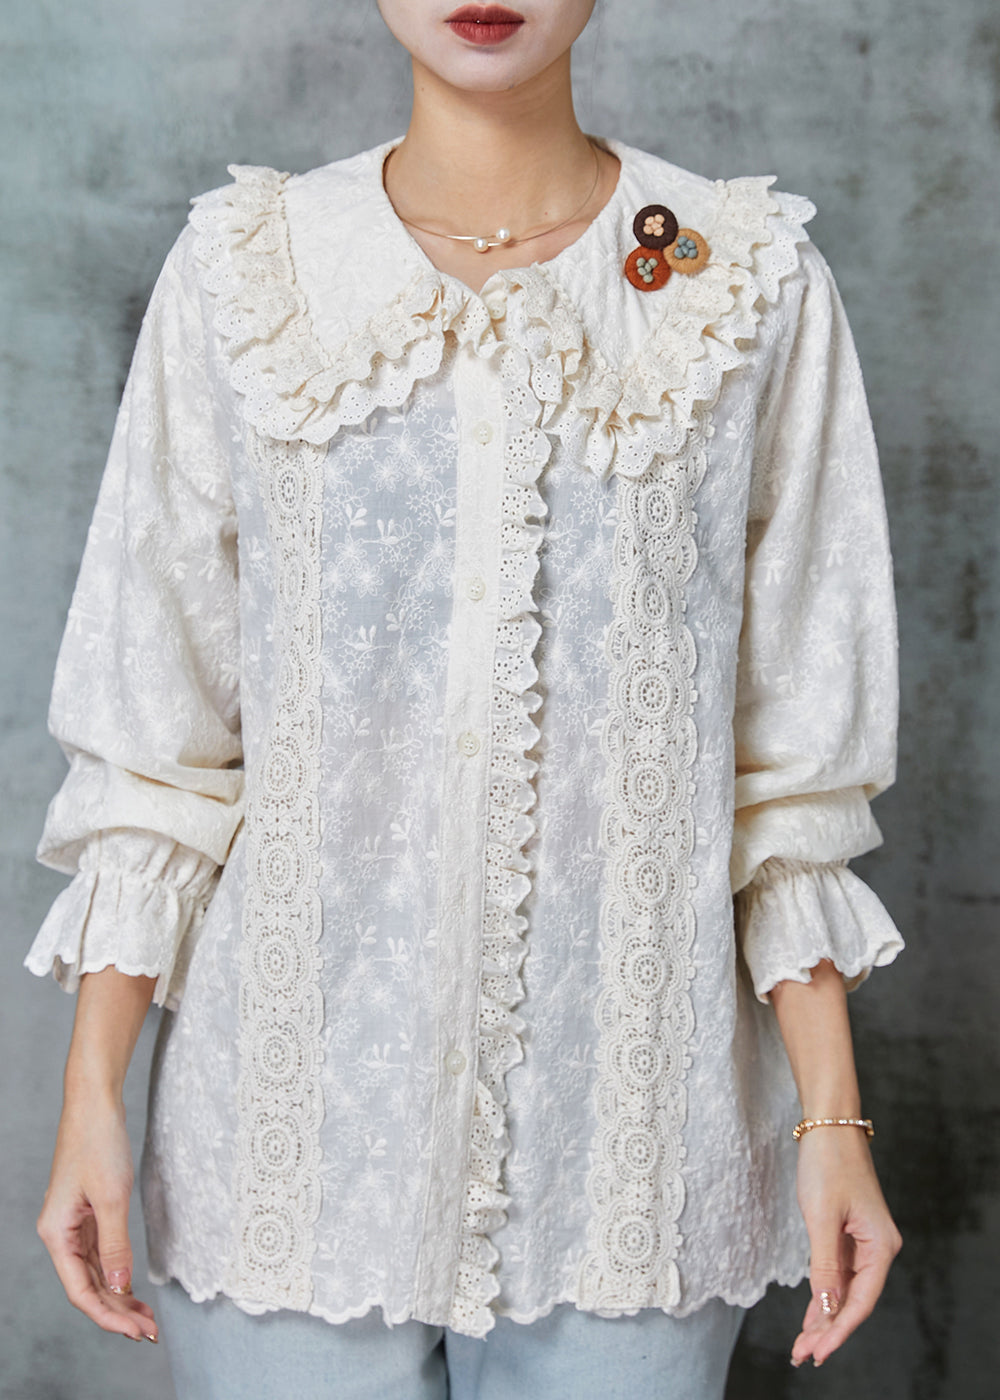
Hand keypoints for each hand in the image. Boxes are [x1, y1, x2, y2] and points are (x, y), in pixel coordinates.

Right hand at [37, 1091, 158, 1342]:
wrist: (95, 1103)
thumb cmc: (99, 1143)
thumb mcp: (111, 1197)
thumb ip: (115, 1245)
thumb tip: (120, 1288)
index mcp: (57, 1233)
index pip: (81, 1290)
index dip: (109, 1315)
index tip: (138, 1331)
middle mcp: (60, 1233)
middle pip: (88, 1285)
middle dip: (117, 1311)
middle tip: (150, 1331)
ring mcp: (73, 1224)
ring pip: (95, 1272)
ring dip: (119, 1295)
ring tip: (147, 1317)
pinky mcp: (87, 1212)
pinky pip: (101, 1253)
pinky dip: (118, 1271)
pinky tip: (133, 1287)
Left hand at [790, 1126, 900, 1366]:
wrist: (828, 1124)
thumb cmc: (827, 1164)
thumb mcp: (822, 1216)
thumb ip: (825, 1264)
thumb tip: (827, 1307)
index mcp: (881, 1244)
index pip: (862, 1300)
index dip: (839, 1329)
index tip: (817, 1351)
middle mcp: (879, 1247)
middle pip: (855, 1299)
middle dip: (829, 1328)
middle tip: (803, 1354)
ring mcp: (865, 1240)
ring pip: (846, 1289)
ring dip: (825, 1315)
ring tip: (803, 1343)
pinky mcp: (850, 1232)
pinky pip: (839, 1272)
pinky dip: (824, 1293)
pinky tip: (812, 1315)